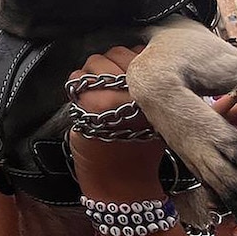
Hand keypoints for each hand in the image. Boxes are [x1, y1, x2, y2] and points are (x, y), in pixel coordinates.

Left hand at [67, 46, 165, 198]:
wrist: (122, 183)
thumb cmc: (138, 149)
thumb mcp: (157, 114)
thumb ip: (149, 84)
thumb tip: (135, 53)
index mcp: (161, 91)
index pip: (140, 53)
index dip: (129, 62)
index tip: (125, 78)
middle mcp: (140, 91)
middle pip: (116, 52)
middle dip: (108, 66)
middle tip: (109, 89)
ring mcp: (114, 96)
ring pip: (94, 61)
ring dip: (90, 75)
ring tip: (98, 97)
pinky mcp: (90, 106)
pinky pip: (75, 78)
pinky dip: (75, 86)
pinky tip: (85, 103)